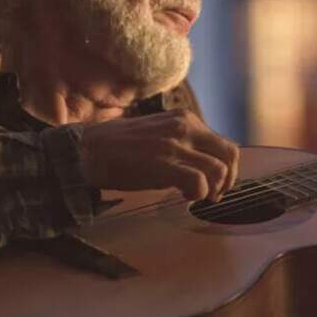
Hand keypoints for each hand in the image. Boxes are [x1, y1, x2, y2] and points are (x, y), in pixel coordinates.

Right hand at [77, 109, 239, 201]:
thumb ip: (182, 143)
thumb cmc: (119, 148)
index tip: (217, 184)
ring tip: (197, 197)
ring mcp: (175, 145)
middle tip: (214, 195)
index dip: (226, 168)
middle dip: (228, 180)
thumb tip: (204, 167)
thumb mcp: (158, 135)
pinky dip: (197, 194)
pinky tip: (184, 197)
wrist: (86, 151)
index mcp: (184, 119)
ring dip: (212, 190)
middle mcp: (185, 127)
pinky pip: (199, 182)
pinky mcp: (165, 163)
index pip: (223, 143)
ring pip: (218, 170)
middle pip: (230, 155)